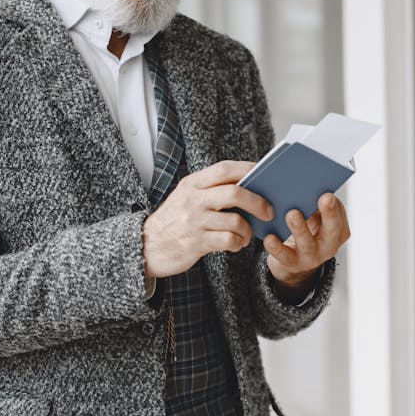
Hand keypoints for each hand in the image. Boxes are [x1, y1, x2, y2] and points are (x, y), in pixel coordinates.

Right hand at [142, 160, 273, 278]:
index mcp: (192, 184)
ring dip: (247, 230)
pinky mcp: (196, 243)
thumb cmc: (174, 221)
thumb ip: (211, 189)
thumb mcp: (186, 197)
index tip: (264, 174)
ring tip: (245, 234)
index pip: (224, 169)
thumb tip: (249, 185)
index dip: (247, 169)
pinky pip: (229, 240)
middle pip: (235, 193)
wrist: (146, 246)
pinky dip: (238, 243)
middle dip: (257, 201)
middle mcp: (193, 200)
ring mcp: (194, 221)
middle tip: (268, 210)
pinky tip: (235, 244)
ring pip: (236, 221)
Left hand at [264, 193, 349, 290]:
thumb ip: (313, 205)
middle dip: (329, 214)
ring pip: (307, 243)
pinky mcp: (293, 263)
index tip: (329, 193)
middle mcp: (328, 244)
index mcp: (338, 230)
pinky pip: (284, 255)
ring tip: (292, 214)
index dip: (334, 205)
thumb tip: (304, 185)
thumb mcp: (315, 218)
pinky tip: (269, 238)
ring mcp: (312, 256)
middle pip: (331, 229)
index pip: (339, 215)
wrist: (294, 260)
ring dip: (300, 228)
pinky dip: (276, 247)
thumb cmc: (306, 231)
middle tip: (325, 198)